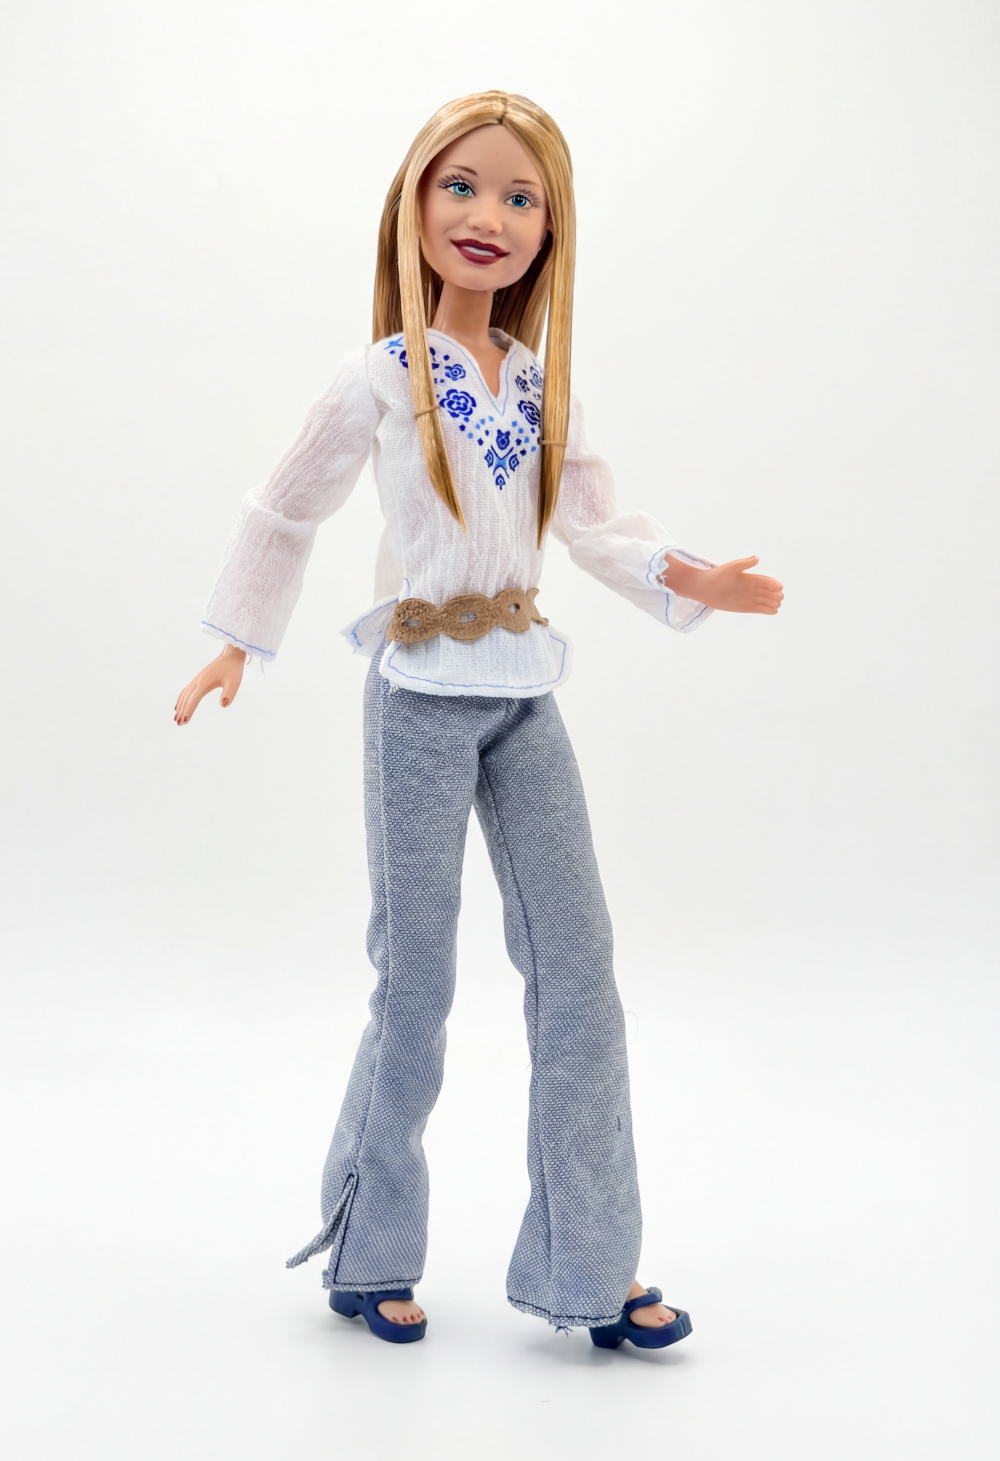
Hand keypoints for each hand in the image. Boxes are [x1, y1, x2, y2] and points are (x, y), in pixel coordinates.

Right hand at [174, 644, 246, 724]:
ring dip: (180, 706)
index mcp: (204, 683)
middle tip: (179, 724)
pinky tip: (179, 705)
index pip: (193, 700)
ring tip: (177, 718)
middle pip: (186, 699)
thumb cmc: (233, 669)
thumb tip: (224, 704)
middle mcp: (198, 682)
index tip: (185, 721)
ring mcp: (197, 680)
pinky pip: (186, 690)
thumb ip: (229, 694)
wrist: (231, 655)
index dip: (188, 711)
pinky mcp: (198, 679)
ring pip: (184, 695)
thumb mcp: (234, 682)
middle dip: (182, 712)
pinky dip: (181, 699)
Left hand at [658, 555, 783, 613]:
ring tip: (777, 603)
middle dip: (775, 594)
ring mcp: (748, 598)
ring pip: (766, 601)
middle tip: (779, 596)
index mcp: (750, 578)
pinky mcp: (744, 607)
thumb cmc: (717, 576)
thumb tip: (757, 558)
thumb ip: (745, 563)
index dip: (774, 584)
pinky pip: (759, 609)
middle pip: (768, 591)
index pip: (766, 581)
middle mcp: (751, 588)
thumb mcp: (732, 567)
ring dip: (773, 602)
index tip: (780, 587)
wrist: (705, 588)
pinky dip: (767, 610)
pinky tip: (774, 611)